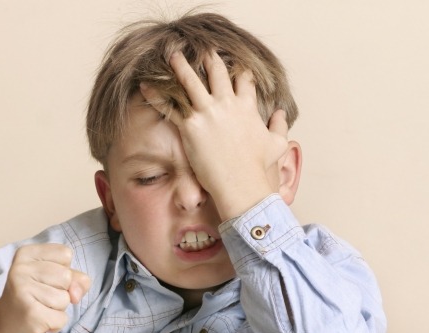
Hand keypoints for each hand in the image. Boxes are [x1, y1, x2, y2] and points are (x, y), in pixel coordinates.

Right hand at [0, 243, 89, 332]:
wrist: (4, 328)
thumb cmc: (34, 299)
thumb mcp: (55, 280)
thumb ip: (75, 278)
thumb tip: (76, 294)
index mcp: (26, 254)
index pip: (65, 254)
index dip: (63, 271)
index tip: (43, 280)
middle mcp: (20, 269)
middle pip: (67, 276)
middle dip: (61, 292)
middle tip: (39, 298)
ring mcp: (22, 291)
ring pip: (65, 298)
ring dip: (58, 310)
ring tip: (38, 309)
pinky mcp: (30, 314)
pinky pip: (62, 319)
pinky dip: (55, 325)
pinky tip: (38, 322)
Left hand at [140, 50, 289, 219]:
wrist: (241, 184)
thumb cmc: (259, 167)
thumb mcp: (276, 144)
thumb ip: (280, 126)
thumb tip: (281, 113)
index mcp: (246, 107)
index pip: (243, 80)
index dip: (239, 71)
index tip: (234, 66)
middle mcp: (226, 104)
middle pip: (216, 73)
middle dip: (210, 59)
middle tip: (203, 51)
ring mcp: (207, 113)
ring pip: (190, 82)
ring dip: (180, 67)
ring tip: (173, 56)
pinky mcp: (190, 127)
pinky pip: (170, 106)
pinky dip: (157, 94)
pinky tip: (147, 85)